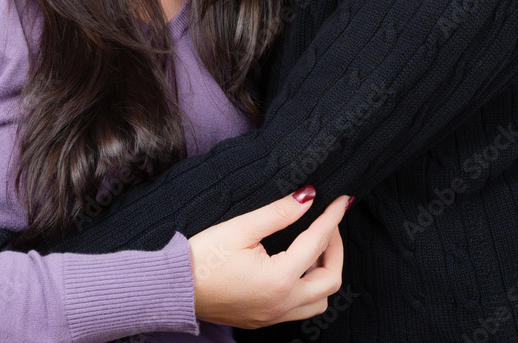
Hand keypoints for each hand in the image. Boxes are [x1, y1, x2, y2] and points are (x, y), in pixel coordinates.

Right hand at [188, 189, 347, 327]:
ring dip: (324, 271)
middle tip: (328, 222)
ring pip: (319, 301)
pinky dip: (309, 285)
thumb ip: (279, 212)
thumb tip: (307, 197)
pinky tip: (296, 265)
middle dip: (335, 247)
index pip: (316, 243)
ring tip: (312, 244)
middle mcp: (282, 304)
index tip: (343, 200)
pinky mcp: (263, 319)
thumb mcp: (241, 227)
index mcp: (279, 279)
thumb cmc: (203, 257)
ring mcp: (273, 316)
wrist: (175, 288)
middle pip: (330, 279)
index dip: (332, 218)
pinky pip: (301, 308)